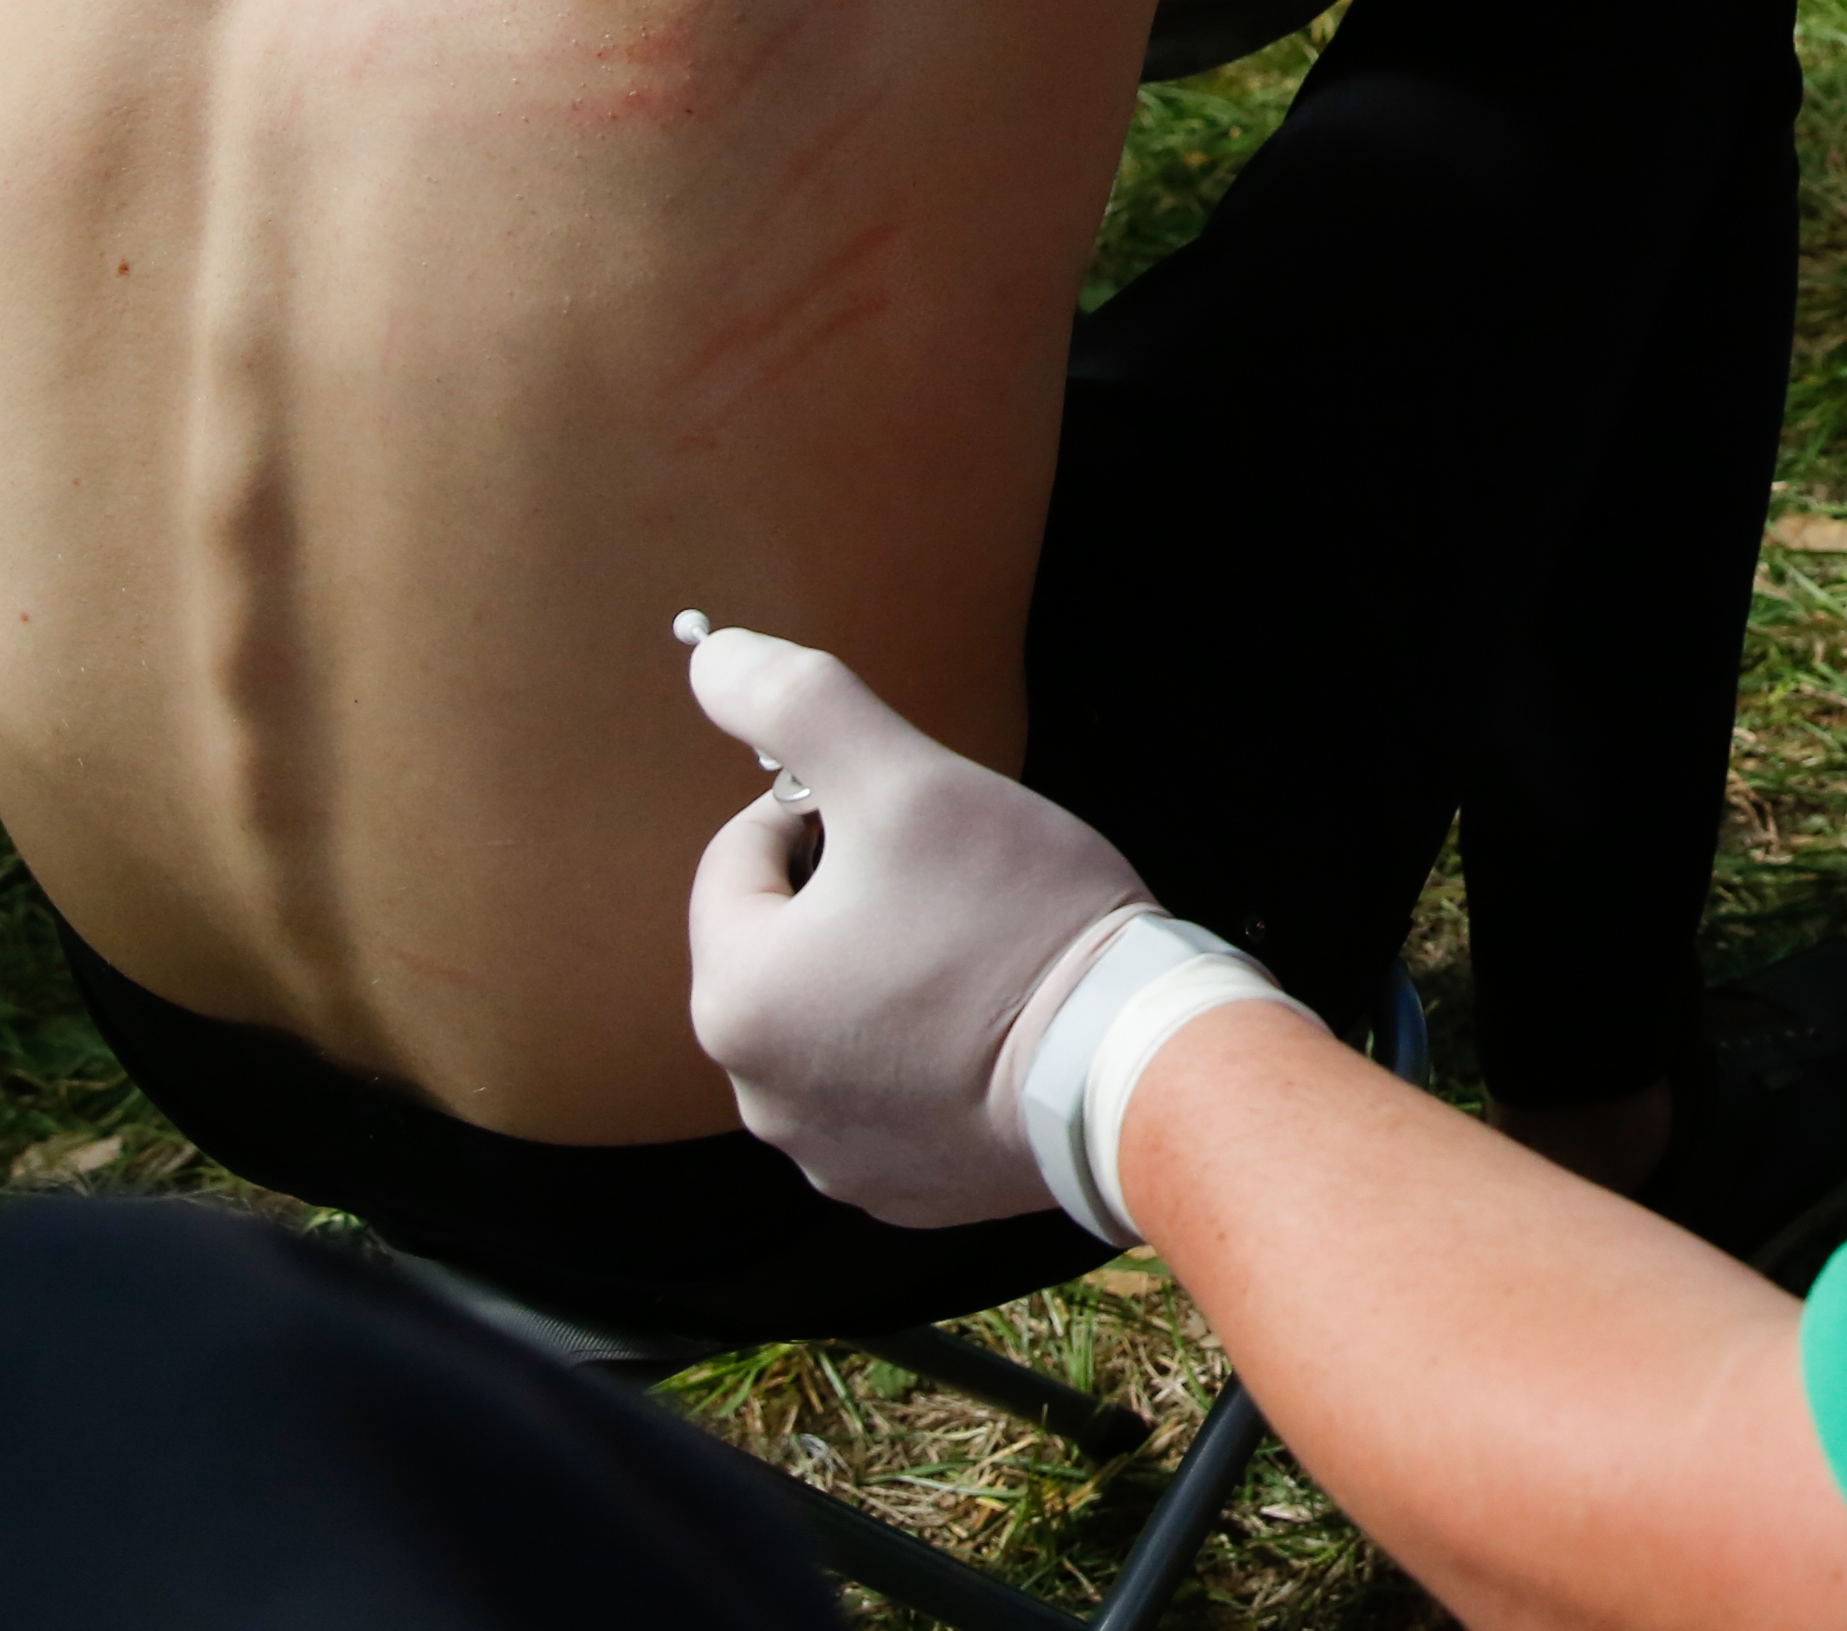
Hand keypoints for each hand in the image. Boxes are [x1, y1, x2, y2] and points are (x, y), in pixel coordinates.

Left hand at [681, 623, 1152, 1229]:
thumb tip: (714, 656)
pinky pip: (882, 1094)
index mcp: (738, 995)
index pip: (743, 857)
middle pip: (785, 943)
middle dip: (852, 900)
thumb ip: (799, 705)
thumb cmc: (1018, 920)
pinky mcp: (893, 1189)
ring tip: (976, 957)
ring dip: (882, 977)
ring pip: (833, 1019)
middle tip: (951, 884)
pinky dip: (920, 1057)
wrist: (1132, 1068)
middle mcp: (758, 1092)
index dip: (824, 812)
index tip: (911, 822)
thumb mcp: (909, 781)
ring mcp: (825, 1152)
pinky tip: (989, 1032)